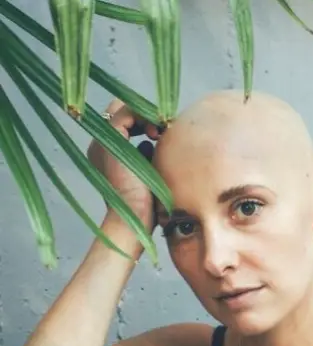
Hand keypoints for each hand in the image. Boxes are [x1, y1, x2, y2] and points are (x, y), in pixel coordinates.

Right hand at [88, 99, 162, 231]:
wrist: (135, 218)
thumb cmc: (146, 204)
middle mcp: (99, 146)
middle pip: (119, 111)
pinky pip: (125, 111)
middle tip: (160, 132)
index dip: (142, 121)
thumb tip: (159, 135)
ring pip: (122, 109)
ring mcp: (101, 142)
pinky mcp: (109, 139)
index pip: (122, 122)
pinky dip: (143, 116)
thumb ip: (149, 152)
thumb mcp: (150, 172)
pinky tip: (155, 133)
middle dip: (143, 116)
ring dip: (144, 115)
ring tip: (158, 134)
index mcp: (107, 154)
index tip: (161, 135)